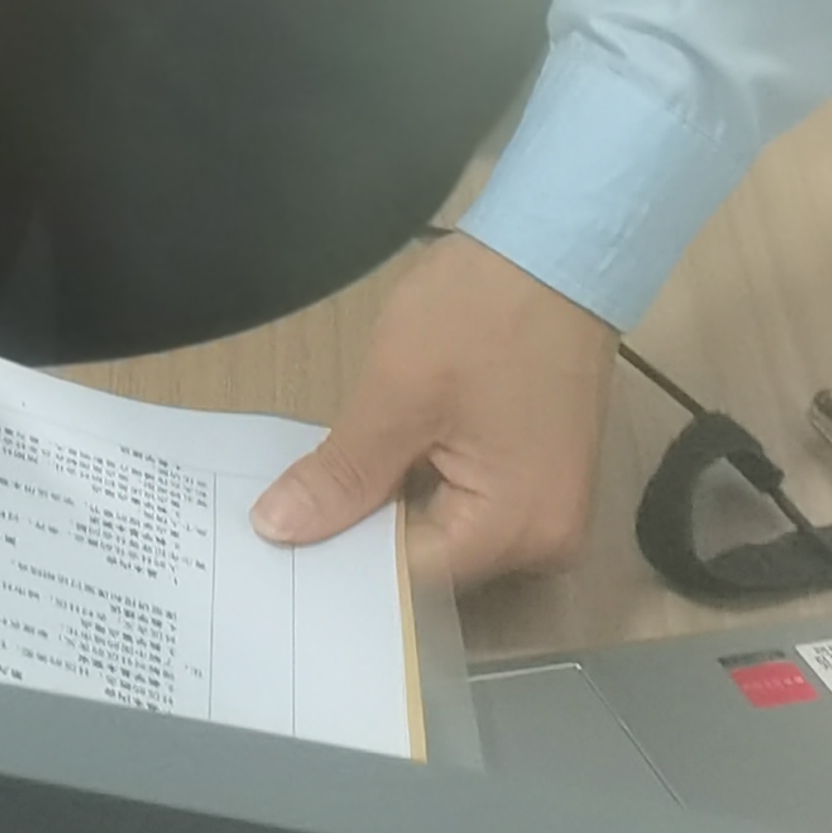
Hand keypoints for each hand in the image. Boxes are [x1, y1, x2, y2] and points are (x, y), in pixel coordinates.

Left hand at [255, 232, 615, 581]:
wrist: (554, 251)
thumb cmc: (478, 316)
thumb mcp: (396, 395)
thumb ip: (343, 475)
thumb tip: (278, 530)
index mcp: (519, 531)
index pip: (414, 580)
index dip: (343, 566)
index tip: (277, 554)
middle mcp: (546, 541)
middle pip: (434, 563)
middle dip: (361, 541)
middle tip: (278, 528)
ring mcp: (549, 507)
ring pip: (446, 532)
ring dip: (386, 513)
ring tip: (310, 500)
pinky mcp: (539, 475)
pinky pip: (468, 503)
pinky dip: (417, 489)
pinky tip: (366, 473)